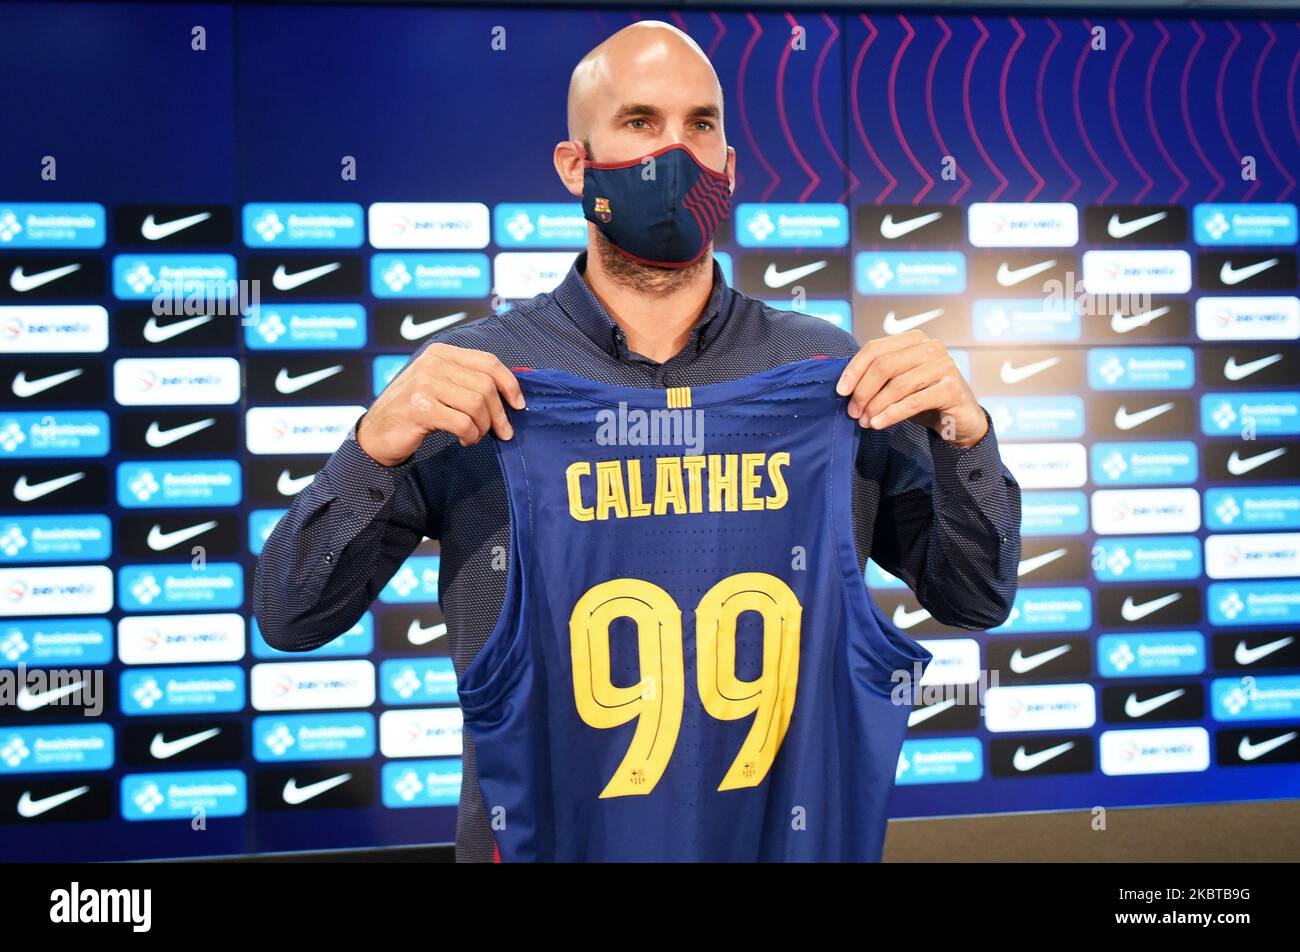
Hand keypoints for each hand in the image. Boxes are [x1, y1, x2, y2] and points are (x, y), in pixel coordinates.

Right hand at [356, 343, 525, 465]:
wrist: (377, 433)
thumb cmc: (414, 411)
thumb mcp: (439, 385)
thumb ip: (466, 381)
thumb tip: (509, 392)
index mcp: (440, 353)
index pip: (488, 362)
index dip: (509, 383)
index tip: (518, 404)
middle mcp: (432, 364)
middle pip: (486, 386)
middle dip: (500, 413)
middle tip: (502, 432)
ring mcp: (424, 384)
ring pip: (477, 405)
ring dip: (484, 427)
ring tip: (476, 436)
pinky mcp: (421, 409)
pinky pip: (463, 424)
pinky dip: (471, 436)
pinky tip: (465, 441)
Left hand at [835, 329, 987, 446]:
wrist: (959, 420)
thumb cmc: (923, 399)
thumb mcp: (897, 383)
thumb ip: (877, 377)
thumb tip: (843, 387)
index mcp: (914, 339)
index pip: (875, 348)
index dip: (854, 369)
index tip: (841, 391)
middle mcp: (931, 347)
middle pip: (884, 365)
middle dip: (863, 391)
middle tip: (853, 412)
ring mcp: (944, 365)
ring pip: (898, 385)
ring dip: (876, 406)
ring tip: (865, 422)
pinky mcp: (952, 388)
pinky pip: (913, 402)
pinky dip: (892, 414)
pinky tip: (878, 424)